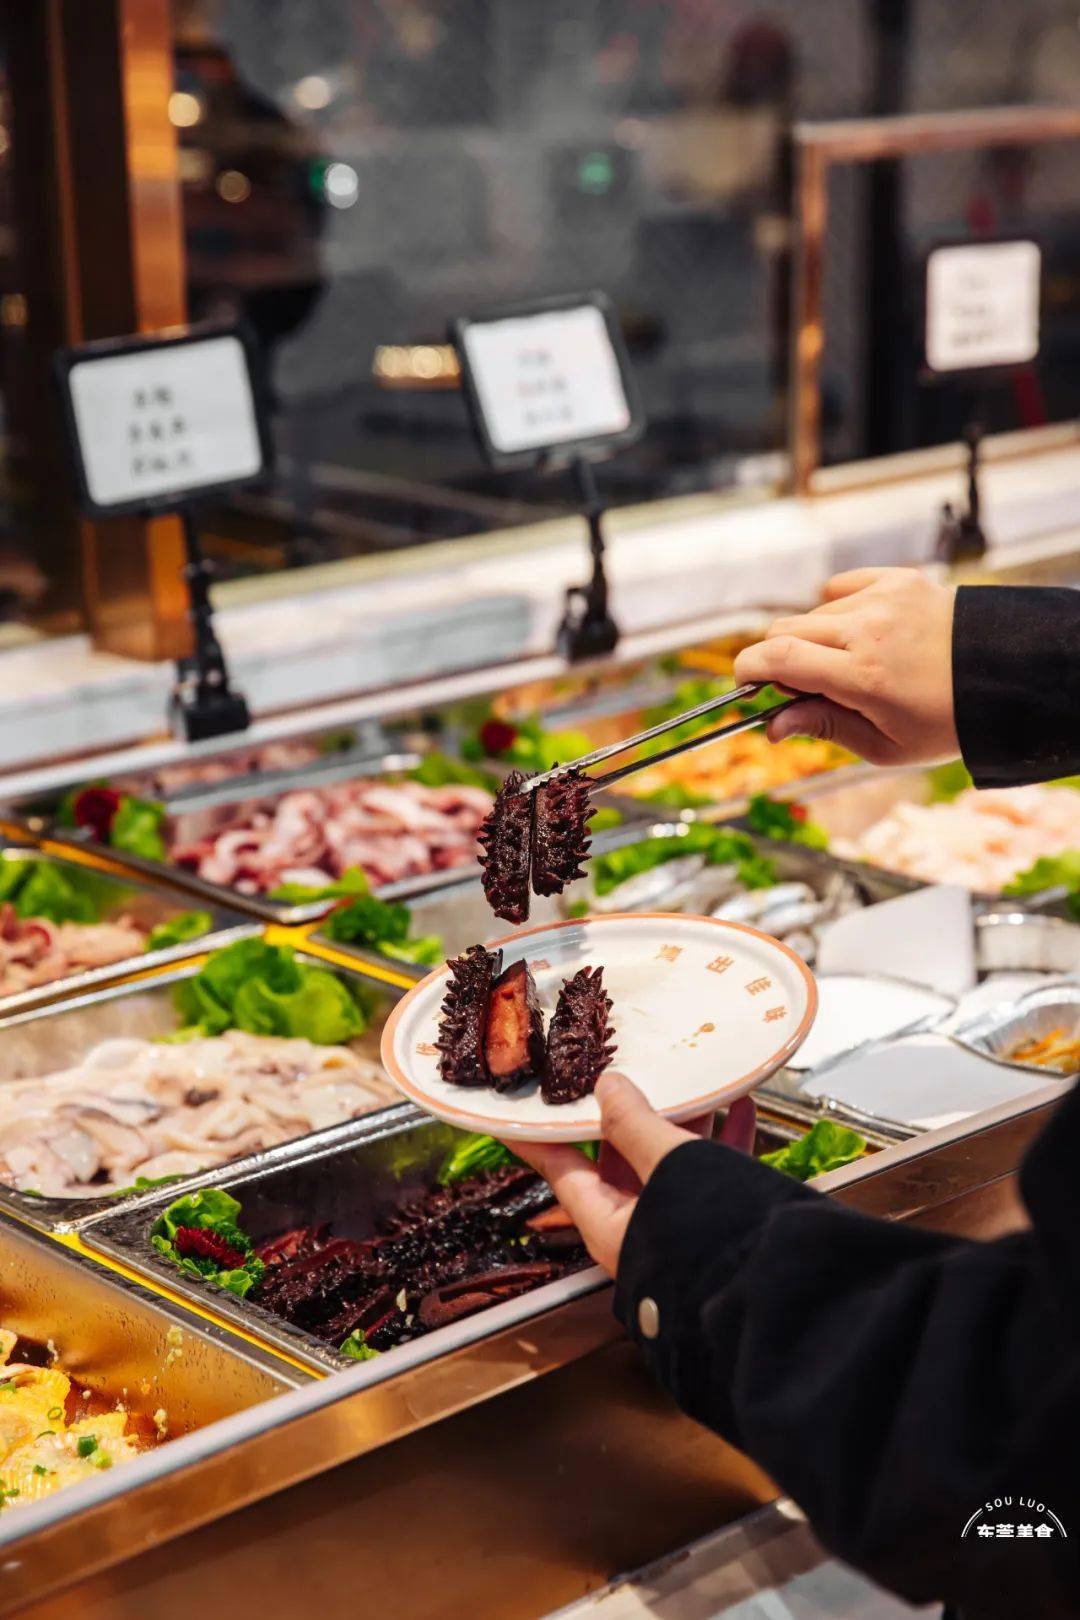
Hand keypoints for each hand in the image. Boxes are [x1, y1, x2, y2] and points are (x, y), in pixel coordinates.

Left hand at [512, 1073, 755, 1277]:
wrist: (786, 1295)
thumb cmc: (714, 1239)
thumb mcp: (666, 1166)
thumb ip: (636, 1125)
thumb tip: (608, 1088)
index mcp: (609, 1226)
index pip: (561, 1170)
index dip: (539, 1139)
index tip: (516, 1116)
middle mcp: (640, 1231)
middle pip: (622, 1160)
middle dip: (631, 1114)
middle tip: (623, 1073)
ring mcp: (681, 1228)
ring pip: (673, 1162)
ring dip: (684, 1122)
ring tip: (692, 1082)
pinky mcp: (724, 1225)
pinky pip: (716, 1173)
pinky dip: (726, 1139)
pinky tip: (741, 1107)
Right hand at [733, 567, 958, 766]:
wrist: (1008, 681)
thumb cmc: (946, 723)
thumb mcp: (885, 747)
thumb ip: (824, 729)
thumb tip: (771, 726)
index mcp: (863, 677)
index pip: (778, 657)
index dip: (749, 668)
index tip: (744, 683)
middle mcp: (869, 630)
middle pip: (785, 629)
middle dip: (778, 657)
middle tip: (800, 684)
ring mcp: (885, 599)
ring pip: (814, 612)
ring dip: (816, 638)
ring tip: (850, 663)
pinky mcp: (899, 579)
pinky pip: (843, 586)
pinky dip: (839, 607)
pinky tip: (861, 632)